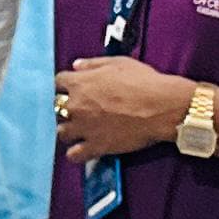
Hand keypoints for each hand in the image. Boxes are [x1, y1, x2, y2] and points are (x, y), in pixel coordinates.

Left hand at [55, 57, 191, 162]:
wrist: (160, 106)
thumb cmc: (142, 82)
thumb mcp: (117, 63)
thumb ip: (93, 64)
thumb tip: (76, 65)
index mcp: (80, 83)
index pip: (58, 82)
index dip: (66, 84)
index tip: (74, 87)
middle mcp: (76, 106)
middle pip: (58, 108)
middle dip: (67, 108)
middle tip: (81, 109)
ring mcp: (84, 128)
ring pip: (62, 132)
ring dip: (70, 130)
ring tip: (82, 129)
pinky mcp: (96, 146)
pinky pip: (74, 155)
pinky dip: (77, 153)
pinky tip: (84, 149)